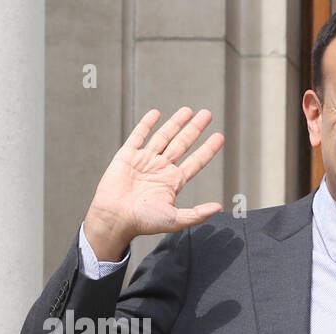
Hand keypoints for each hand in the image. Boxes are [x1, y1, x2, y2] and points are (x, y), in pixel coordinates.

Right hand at [84, 107, 225, 260]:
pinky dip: (147, 124)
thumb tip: (219, 207)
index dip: (208, 149)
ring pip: (164, 136)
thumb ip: (197, 213)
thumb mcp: (175, 219)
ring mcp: (145, 160)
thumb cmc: (144, 221)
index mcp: (173, 182)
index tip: (220, 136)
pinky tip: (156, 113)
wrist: (115, 217)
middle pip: (182, 143)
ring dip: (176, 122)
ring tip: (188, 110)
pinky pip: (138, 135)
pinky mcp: (127, 155)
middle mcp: (161, 168)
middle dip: (195, 129)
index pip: (196, 161)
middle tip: (207, 114)